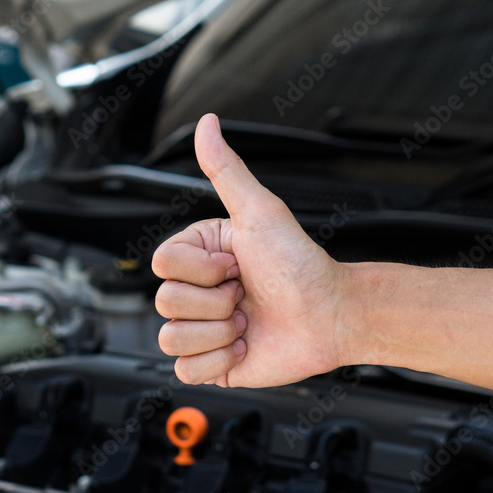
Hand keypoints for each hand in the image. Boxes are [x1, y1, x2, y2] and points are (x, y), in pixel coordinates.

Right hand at [153, 114, 345, 387]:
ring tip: (247, 321)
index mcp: (197, 255)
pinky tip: (243, 346)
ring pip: (170, 338)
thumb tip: (206, 122)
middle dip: (215, 302)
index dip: (201, 269)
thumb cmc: (300, 263)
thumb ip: (225, 169)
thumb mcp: (260, 211)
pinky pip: (184, 370)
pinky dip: (217, 361)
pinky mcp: (209, 364)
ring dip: (217, 332)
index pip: (161, 263)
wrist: (331, 316)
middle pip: (164, 301)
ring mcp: (200, 329)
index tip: (236, 264)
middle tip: (247, 294)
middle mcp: (195, 291)